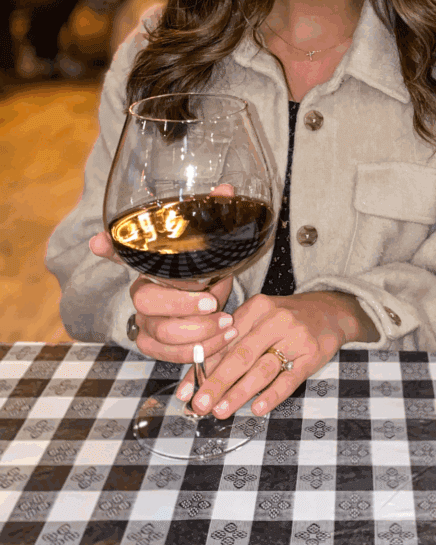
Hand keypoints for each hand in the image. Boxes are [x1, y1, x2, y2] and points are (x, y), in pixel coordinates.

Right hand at [89, 231, 236, 362]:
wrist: (213, 306)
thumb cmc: (205, 272)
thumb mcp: (213, 248)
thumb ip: (216, 218)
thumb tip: (226, 190)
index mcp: (150, 266)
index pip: (122, 252)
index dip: (109, 248)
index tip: (98, 242)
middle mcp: (142, 292)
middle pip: (145, 300)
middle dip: (182, 303)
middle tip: (211, 302)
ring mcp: (145, 321)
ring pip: (162, 331)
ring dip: (199, 330)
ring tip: (227, 323)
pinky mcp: (154, 345)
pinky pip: (169, 354)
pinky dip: (201, 349)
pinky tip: (224, 338)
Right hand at [127, 275, 235, 362]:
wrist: (203, 287)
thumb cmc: (201, 275)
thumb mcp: (203, 270)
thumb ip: (203, 276)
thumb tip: (210, 289)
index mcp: (144, 284)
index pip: (148, 299)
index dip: (180, 304)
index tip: (211, 303)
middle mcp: (141, 311)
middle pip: (161, 330)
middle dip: (199, 328)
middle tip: (226, 319)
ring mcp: (146, 332)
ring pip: (168, 348)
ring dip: (204, 343)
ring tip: (229, 330)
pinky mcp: (157, 349)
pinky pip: (177, 357)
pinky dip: (203, 351)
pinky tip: (223, 339)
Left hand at [176, 291, 376, 417]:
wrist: (330, 312)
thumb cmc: (286, 320)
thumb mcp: (259, 320)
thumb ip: (232, 344)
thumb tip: (198, 378)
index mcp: (256, 308)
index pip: (224, 341)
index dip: (202, 368)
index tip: (185, 392)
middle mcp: (275, 319)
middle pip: (241, 355)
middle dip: (216, 382)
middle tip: (199, 404)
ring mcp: (296, 337)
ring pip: (262, 368)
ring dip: (239, 392)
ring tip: (221, 411)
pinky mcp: (313, 354)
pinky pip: (290, 378)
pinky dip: (272, 395)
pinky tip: (257, 408)